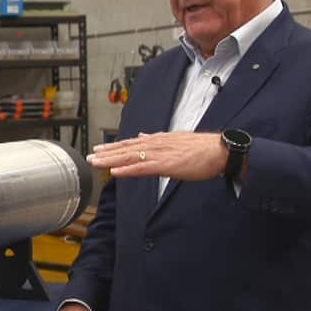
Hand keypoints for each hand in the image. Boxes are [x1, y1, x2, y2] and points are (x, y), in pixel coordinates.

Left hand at [88, 131, 227, 180]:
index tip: (99, 150)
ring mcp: (160, 154)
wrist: (220, 151)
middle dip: (107, 153)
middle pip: (126, 149)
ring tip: (96, 162)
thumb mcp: (177, 141)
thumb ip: (157, 140)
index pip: (131, 144)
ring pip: (130, 157)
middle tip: (90, 157)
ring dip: (111, 160)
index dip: (114, 147)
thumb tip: (143, 137)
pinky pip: (143, 168)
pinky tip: (116, 173)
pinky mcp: (167, 165)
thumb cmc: (203, 149)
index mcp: (158, 140)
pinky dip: (128, 170)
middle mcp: (156, 144)